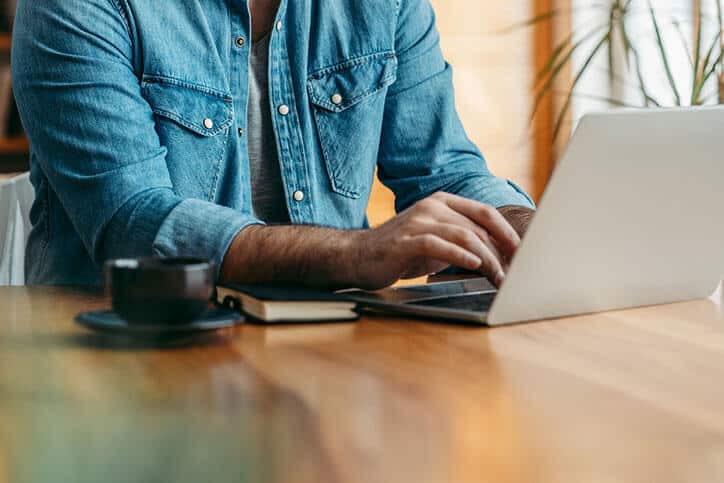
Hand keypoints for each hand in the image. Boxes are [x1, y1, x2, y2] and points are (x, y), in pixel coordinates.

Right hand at [351, 192, 520, 288]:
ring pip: (464, 235)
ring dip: (487, 258)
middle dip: (501, 251)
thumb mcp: (436, 244)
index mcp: (442, 202)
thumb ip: (462, 243)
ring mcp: (418, 220)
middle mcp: (432, 205)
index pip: (485, 213)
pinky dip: (461, 255)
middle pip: (478, 226)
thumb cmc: (399, 252)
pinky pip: (440, 244)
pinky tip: (474, 266)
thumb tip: (497, 257)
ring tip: (499, 276)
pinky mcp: (407, 238)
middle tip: (514, 272)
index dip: (507, 232)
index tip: (523, 253)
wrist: (358, 257)